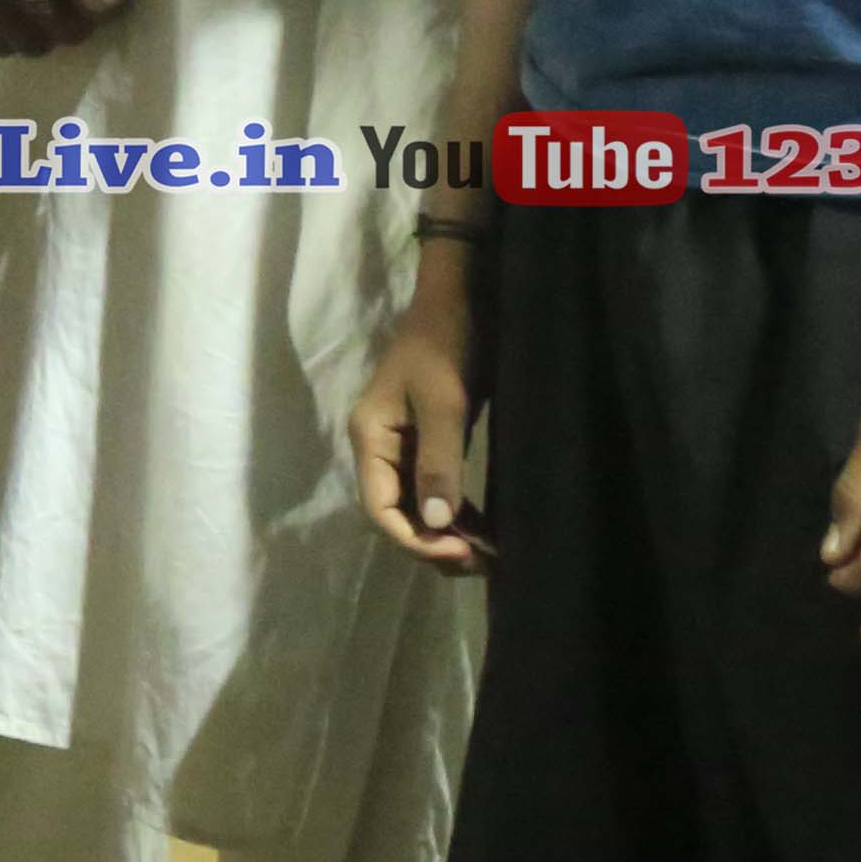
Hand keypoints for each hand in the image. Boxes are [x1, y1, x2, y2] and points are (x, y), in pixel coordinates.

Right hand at [348, 282, 489, 574]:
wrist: (462, 300)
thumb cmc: (448, 345)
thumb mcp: (445, 402)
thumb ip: (439, 462)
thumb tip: (439, 524)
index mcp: (370, 438)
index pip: (378, 508)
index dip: (414, 539)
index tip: (461, 551)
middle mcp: (379, 448)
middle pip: (394, 514)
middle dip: (433, 544)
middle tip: (483, 562)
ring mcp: (403, 446)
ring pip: (415, 507)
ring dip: (447, 535)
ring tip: (490, 554)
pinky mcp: (427, 442)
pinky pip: (434, 490)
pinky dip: (456, 514)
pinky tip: (485, 528)